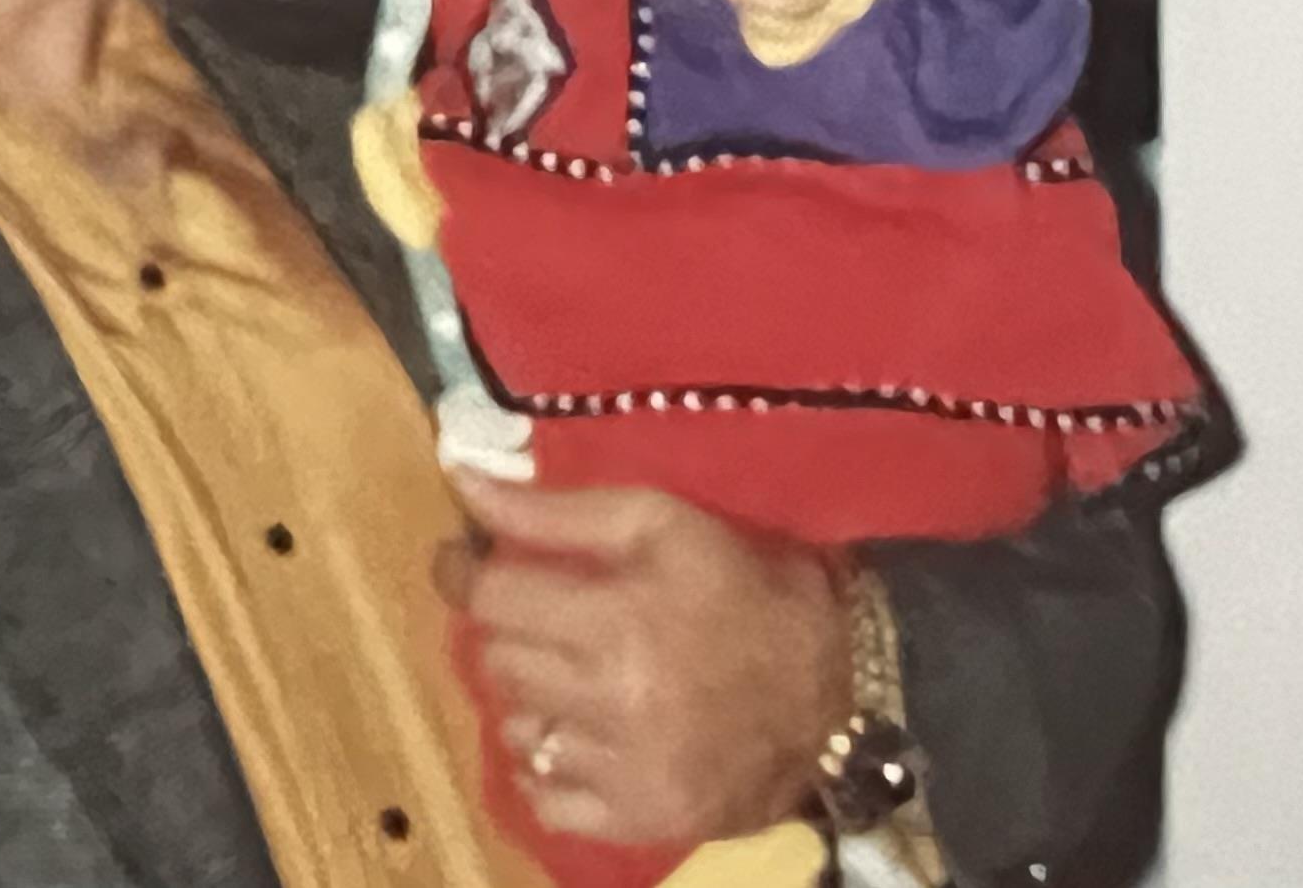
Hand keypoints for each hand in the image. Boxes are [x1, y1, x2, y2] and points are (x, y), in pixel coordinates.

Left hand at [443, 471, 848, 845]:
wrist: (839, 700)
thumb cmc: (749, 592)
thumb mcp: (665, 524)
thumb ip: (558, 509)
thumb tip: (462, 481)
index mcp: (621, 619)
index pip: (491, 598)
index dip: (466, 572)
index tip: (465, 561)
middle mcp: (614, 701)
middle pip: (498, 661)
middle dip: (512, 630)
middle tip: (547, 616)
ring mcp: (623, 772)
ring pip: (516, 729)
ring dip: (532, 698)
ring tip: (577, 676)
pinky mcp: (636, 820)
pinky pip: (544, 797)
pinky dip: (551, 767)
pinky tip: (587, 737)